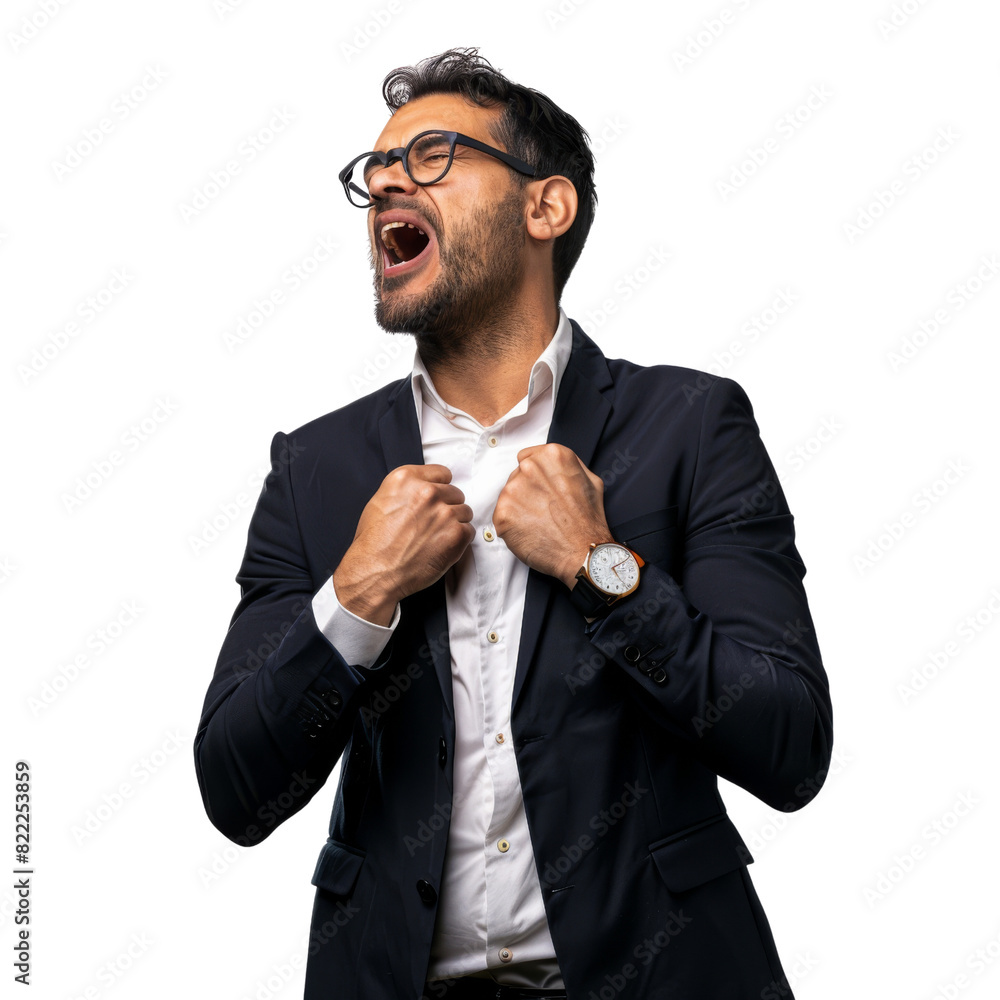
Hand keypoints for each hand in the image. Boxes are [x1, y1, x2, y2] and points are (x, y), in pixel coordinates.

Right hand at [333, 465, 473, 624]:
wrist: (375, 572)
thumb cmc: (374, 543)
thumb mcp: (381, 501)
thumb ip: (407, 490)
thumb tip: (424, 490)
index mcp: (406, 478)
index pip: (442, 473)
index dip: (440, 487)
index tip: (436, 499)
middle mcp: (427, 492)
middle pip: (455, 493)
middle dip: (447, 507)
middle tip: (433, 525)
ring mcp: (444, 513)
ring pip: (464, 512)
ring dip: (455, 524)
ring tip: (436, 538)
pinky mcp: (456, 534)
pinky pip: (469, 531)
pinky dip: (459, 540)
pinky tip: (442, 547)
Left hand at [493, 443, 612, 587]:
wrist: (583, 551)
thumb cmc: (588, 520)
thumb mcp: (590, 479)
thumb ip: (567, 465)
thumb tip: (551, 465)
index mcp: (550, 456)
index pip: (526, 458)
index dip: (535, 477)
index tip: (542, 489)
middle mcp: (529, 468)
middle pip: (516, 476)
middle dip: (527, 491)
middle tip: (544, 510)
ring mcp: (513, 490)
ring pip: (508, 496)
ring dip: (519, 508)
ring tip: (539, 522)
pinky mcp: (503, 513)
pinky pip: (501, 516)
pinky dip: (512, 525)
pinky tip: (530, 531)